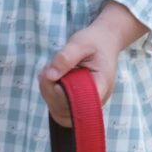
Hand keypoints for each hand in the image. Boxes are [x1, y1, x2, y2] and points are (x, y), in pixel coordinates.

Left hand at [38, 1, 145, 125]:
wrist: (104, 41)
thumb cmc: (94, 42)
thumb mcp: (80, 43)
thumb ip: (65, 57)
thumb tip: (50, 76)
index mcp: (101, 85)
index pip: (81, 103)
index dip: (62, 96)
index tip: (53, 77)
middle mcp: (95, 99)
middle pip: (67, 109)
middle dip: (50, 91)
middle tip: (46, 69)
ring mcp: (86, 102)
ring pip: (60, 109)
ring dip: (48, 91)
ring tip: (49, 70)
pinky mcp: (77, 100)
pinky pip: (59, 104)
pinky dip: (50, 92)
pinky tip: (51, 76)